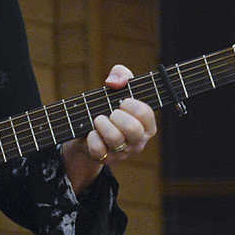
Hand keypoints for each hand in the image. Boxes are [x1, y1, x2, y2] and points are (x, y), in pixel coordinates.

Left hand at [61, 64, 156, 193]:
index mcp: (147, 125)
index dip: (131, 104)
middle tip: (110, 113)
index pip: (145, 113)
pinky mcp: (105, 159)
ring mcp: (122, 153)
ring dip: (102, 124)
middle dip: (117, 116)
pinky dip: (91, 137)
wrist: (88, 128)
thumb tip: (114, 82)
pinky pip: (98, 149)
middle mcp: (138, 141)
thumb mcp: (117, 87)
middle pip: (132, 129)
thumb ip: (121, 75)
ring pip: (115, 139)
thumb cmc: (108, 106)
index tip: (122, 102)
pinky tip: (91, 133)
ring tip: (98, 120)